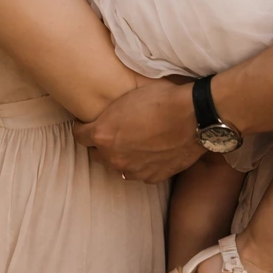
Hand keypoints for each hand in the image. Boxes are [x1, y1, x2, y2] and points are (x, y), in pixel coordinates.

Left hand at [73, 78, 204, 181]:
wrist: (193, 116)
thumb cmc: (162, 99)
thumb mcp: (129, 95)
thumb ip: (112, 110)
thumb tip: (107, 108)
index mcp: (103, 134)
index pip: (79, 136)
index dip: (82, 128)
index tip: (87, 123)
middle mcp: (114, 156)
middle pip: (96, 154)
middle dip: (101, 144)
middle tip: (114, 132)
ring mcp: (133, 170)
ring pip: (118, 166)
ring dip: (122, 156)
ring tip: (136, 142)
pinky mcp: (152, 177)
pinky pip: (139, 172)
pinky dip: (142, 163)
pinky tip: (152, 150)